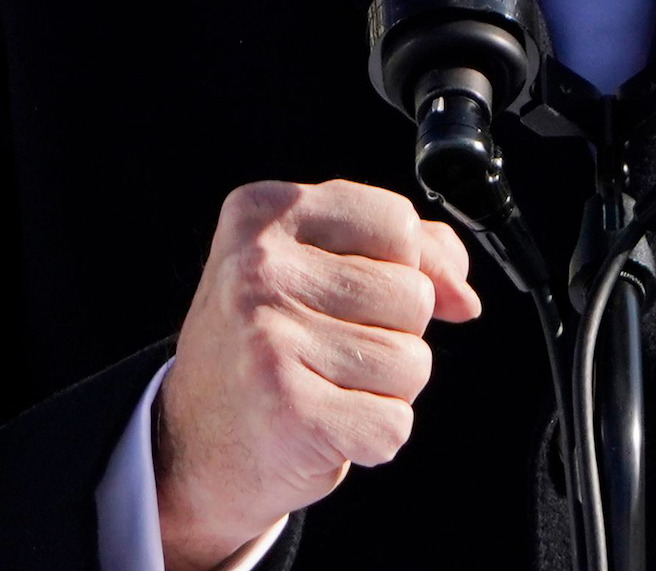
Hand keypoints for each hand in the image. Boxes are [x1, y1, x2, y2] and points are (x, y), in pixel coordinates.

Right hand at [154, 179, 480, 570]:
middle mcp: (260, 266)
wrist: (191, 443)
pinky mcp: (289, 409)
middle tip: (325, 350)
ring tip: (322, 386)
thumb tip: (464, 296)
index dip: (405, 267)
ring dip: (383, 388)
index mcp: (266, 213)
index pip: (399, 223)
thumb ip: (404, 253)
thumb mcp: (315, 267)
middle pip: (412, 294)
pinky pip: (394, 423)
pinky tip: (323, 426)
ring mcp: (270, 337)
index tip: (361, 297)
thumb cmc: (267, 344)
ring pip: (412, 361)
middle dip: (391, 333)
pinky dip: (372, 437)